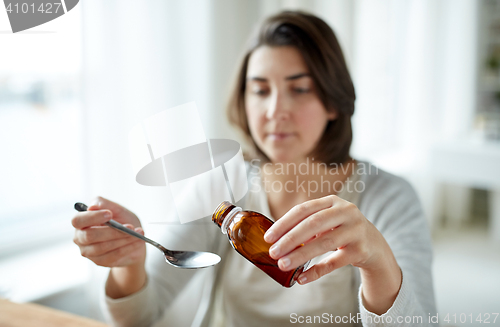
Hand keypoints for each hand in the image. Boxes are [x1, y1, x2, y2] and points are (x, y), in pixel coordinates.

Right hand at [72, 196, 145, 267]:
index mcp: (81, 222)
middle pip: (89, 236)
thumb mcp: (117, 209)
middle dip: (112, 231)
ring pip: (102, 247)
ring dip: (123, 240)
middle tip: (130, 227)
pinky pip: (112, 256)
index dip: (92, 217)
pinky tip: (138, 242)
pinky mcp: (99, 261)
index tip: (109, 214)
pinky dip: (127, 248)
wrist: (134, 239)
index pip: (78, 220)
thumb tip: (93, 206)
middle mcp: (80, 238)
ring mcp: (89, 252)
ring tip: (138, 233)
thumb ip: (104, 204)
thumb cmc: (122, 221)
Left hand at [263, 194, 392, 283]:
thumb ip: (306, 226)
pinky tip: (302, 278)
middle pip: (312, 224)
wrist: (374, 244)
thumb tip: (277, 240)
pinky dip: (317, 271)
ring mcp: (355, 230)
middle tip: (273, 252)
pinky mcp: (361, 250)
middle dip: (290, 239)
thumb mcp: (327, 221)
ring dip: (300, 255)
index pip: (303, 210)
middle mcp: (346, 212)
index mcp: (332, 202)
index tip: (268, 237)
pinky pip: (334, 262)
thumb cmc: (341, 231)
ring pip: (323, 243)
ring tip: (283, 265)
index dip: (283, 223)